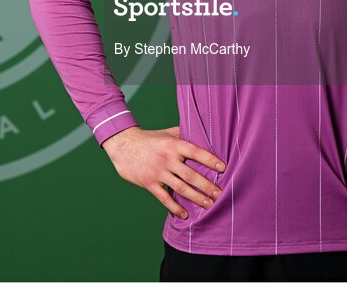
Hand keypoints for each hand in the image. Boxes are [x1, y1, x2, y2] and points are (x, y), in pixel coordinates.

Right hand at [103, 125, 225, 219]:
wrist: (123, 146)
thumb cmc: (149, 139)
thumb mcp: (167, 133)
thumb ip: (183, 134)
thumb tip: (203, 133)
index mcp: (173, 145)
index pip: (196, 152)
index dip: (210, 160)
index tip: (223, 168)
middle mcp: (167, 159)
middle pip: (191, 175)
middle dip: (207, 186)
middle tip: (220, 194)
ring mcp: (158, 172)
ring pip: (181, 188)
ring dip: (196, 198)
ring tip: (209, 205)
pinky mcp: (149, 183)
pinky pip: (164, 198)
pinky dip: (175, 208)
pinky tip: (185, 214)